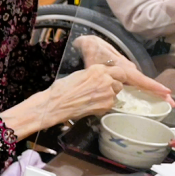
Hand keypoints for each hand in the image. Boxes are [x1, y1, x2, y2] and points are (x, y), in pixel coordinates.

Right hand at [42, 63, 169, 123]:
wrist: (56, 104)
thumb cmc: (61, 89)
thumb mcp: (78, 75)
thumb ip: (92, 75)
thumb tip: (98, 78)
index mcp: (98, 69)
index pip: (119, 71)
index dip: (118, 76)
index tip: (117, 79)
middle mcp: (106, 79)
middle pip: (118, 83)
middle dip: (112, 87)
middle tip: (99, 91)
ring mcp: (108, 93)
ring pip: (115, 95)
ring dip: (107, 97)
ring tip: (92, 99)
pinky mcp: (106, 106)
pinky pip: (109, 105)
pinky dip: (102, 106)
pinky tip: (90, 106)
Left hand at [73, 35, 173, 103]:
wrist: (91, 44)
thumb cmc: (94, 53)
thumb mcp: (96, 66)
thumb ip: (104, 76)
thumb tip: (112, 86)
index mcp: (124, 68)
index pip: (142, 80)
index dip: (154, 87)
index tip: (166, 92)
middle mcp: (129, 69)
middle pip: (146, 83)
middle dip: (159, 93)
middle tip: (171, 103)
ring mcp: (128, 70)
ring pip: (142, 82)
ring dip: (154, 91)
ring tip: (165, 101)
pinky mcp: (124, 71)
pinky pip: (136, 81)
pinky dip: (145, 88)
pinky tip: (150, 96)